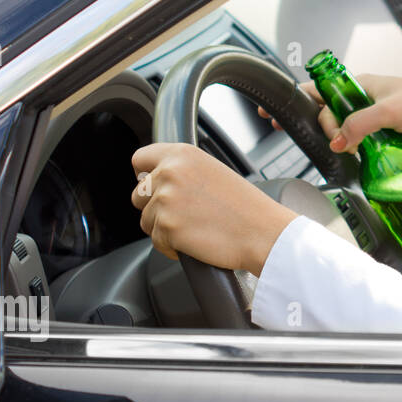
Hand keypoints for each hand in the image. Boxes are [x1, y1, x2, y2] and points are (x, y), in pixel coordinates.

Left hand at [131, 142, 298, 276]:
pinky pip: (156, 241)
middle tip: (185, 213)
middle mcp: (170, 172)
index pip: (139, 159)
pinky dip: (172, 246)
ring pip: (146, 220)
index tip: (153, 185)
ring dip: (164, 228)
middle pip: (138, 194)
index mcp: (182, 154)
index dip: (145, 174)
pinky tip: (196, 240)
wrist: (262, 232)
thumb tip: (153, 179)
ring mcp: (166, 200)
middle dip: (155, 207)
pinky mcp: (166, 226)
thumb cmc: (245, 206)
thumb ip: (182, 171)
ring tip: (195, 227)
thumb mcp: (213, 172)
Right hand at [258, 75, 401, 153]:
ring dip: (340, 141)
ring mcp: (373, 117)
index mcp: (361, 85)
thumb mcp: (389, 111)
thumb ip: (359, 124)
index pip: (320, 90)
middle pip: (328, 115)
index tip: (274, 113)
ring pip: (342, 130)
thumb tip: (338, 141)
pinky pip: (358, 141)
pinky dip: (353, 148)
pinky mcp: (382, 134)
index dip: (298, 100)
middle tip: (338, 141)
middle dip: (326, 129)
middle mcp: (364, 99)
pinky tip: (355, 155)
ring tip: (348, 149)